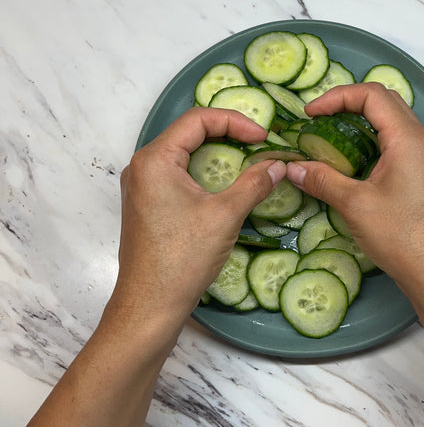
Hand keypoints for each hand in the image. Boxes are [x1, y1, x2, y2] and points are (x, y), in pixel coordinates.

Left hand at [113, 107, 285, 327]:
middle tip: (259, 145)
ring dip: (217, 154)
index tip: (263, 137)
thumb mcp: (225, 215)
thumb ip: (254, 183)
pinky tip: (225, 186)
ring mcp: (142, 186)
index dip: (235, 121)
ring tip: (247, 162)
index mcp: (155, 159)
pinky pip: (177, 175)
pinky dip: (204, 172)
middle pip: (189, 133)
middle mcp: (143, 166)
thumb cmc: (183, 258)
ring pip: (184, 154)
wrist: (149, 306)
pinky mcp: (147, 205)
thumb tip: (279, 165)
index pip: (198, 119)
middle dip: (227, 134)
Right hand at [286, 83, 423, 303]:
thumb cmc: (402, 238)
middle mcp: (423, 141)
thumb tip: (292, 168)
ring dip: (363, 122)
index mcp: (408, 139)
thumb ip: (322, 180)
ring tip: (334, 138)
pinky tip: (356, 163)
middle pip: (385, 102)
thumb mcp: (355, 206)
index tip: (310, 114)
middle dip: (349, 103)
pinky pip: (400, 143)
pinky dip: (374, 141)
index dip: (337, 96)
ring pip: (394, 122)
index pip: (372, 95)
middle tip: (320, 120)